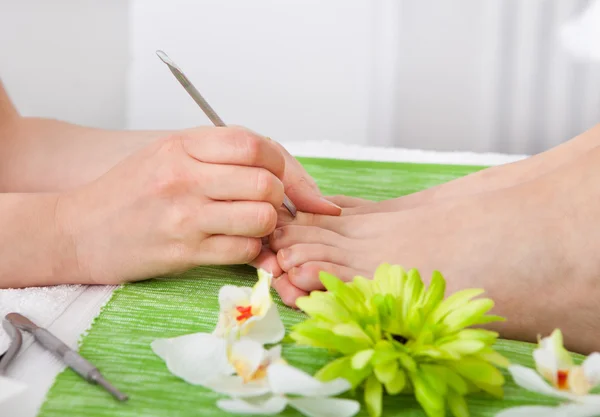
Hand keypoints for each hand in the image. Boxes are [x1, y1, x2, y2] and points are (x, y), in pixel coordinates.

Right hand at [56, 127, 286, 283]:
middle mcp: (184, 177)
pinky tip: (236, 243)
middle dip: (278, 196)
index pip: (254, 144)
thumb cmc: (127, 192)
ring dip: (267, 225)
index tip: (280, 177)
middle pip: (266, 183)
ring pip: (261, 218)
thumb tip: (278, 167)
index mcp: (182, 146)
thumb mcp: (167, 155)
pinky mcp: (183, 252)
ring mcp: (184, 216)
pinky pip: (243, 249)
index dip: (279, 163)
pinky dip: (250, 249)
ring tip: (252, 225)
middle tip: (267, 204)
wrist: (77, 231)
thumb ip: (218, 154)